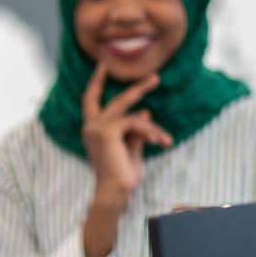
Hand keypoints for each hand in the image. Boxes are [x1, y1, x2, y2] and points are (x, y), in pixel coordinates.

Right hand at [80, 61, 171, 199]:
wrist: (115, 191)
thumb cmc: (122, 174)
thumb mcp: (131, 147)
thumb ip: (136, 129)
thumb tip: (145, 111)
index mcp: (92, 128)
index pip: (90, 99)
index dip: (96, 82)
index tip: (104, 65)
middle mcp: (91, 125)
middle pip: (117, 99)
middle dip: (138, 88)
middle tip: (156, 78)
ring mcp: (97, 127)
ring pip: (131, 111)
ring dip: (151, 125)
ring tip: (165, 138)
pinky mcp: (108, 132)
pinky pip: (135, 123)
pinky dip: (150, 132)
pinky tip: (161, 142)